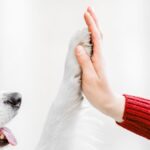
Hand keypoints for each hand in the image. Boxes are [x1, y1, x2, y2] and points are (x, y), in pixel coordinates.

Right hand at [75, 7, 124, 121]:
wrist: (106, 100)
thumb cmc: (98, 92)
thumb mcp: (90, 78)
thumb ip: (85, 62)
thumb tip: (78, 47)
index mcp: (99, 59)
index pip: (96, 37)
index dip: (91, 25)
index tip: (86, 13)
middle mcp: (99, 57)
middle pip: (98, 35)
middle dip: (93, 22)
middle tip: (88, 10)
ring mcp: (97, 60)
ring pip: (96, 40)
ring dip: (92, 28)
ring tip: (87, 19)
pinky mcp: (95, 63)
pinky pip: (93, 48)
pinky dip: (90, 39)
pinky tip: (87, 37)